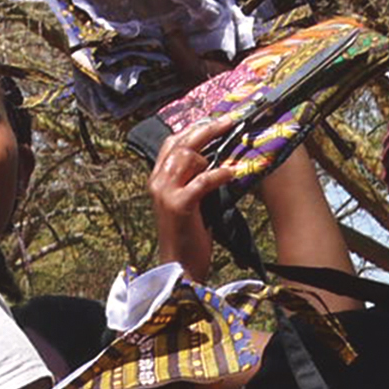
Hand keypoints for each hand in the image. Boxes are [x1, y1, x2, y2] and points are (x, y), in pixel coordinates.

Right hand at [146, 111, 240, 275]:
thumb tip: (217, 159)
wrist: (179, 268)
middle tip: (231, 121)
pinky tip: (232, 173)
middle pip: (180, 143)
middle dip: (207, 129)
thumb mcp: (189, 202)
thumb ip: (194, 180)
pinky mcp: (179, 206)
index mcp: (157, 180)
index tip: (215, 120)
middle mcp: (157, 182)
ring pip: (188, 156)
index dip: (193, 128)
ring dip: (211, 155)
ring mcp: (165, 194)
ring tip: (227, 163)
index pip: (171, 143)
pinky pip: (201, 180)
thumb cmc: (188, 236)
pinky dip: (219, 174)